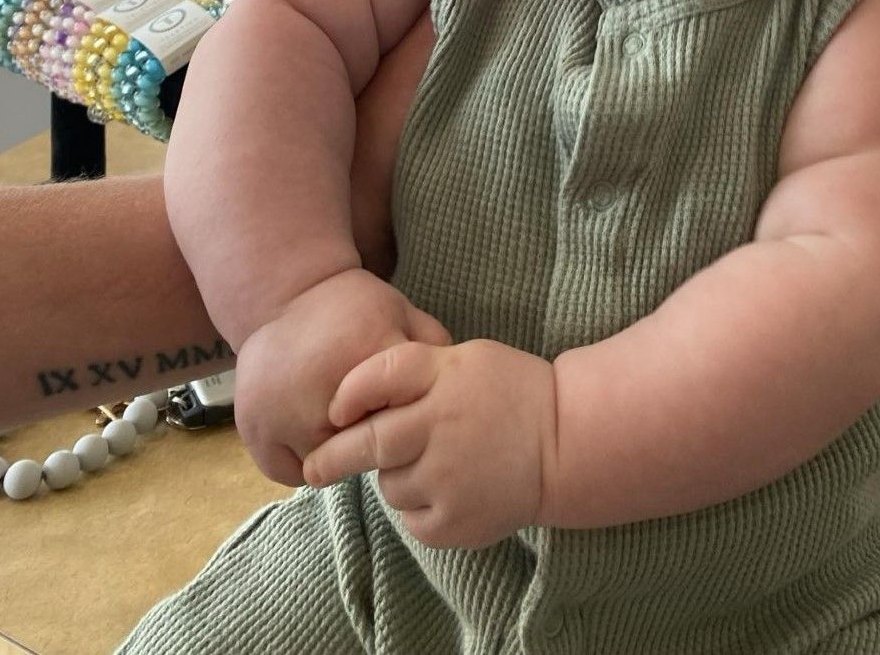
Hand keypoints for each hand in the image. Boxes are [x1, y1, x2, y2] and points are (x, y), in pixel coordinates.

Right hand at [235, 268, 452, 486]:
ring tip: (340, 428)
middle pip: (364, 450)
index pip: (403, 417)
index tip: (406, 417)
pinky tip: (312, 434)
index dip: (408, 422)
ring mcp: (282, 415)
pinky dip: (303, 463)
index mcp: (368, 357)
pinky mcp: (254, 429)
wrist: (287, 293)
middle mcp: (323, 390)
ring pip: (326, 469)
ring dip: (337, 459)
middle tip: (372, 425)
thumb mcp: (400, 312)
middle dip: (373, 445)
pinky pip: (290, 473)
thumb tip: (461, 386)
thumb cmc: (353, 307)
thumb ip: (434, 344)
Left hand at [302, 338, 556, 550]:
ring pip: (390, 484)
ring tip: (434, 462)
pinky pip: (412, 518)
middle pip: (367, 442)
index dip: (349, 393)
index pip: (378, 378)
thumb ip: (413, 369)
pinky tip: (450, 488)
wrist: (566, 443)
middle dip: (332, 458)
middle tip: (313, 469)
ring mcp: (447, 480)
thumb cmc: (511, 391)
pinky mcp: (454, 523)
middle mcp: (440, 428)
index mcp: (444, 379)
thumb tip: (352, 400)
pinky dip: (419, 506)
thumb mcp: (464, 357)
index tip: (334, 410)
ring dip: (395, 476)